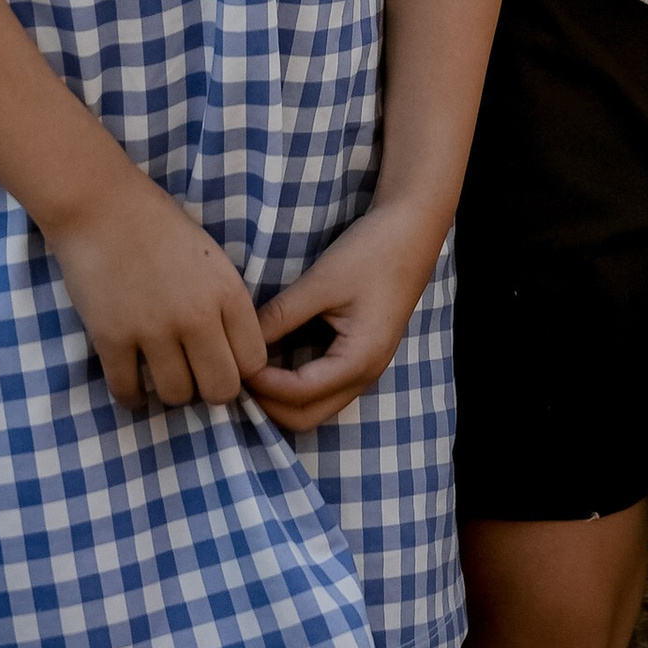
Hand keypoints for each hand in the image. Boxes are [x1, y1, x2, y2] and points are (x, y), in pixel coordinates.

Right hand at [47, 165, 270, 411]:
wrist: (100, 203)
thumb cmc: (158, 224)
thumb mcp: (209, 257)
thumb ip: (223, 302)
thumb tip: (232, 353)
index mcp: (227, 290)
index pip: (254, 361)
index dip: (241, 368)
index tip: (224, 363)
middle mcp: (197, 315)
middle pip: (221, 389)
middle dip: (210, 390)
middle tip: (194, 375)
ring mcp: (154, 329)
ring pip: (177, 395)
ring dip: (171, 391)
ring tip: (162, 375)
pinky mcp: (112, 338)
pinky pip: (128, 391)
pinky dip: (131, 395)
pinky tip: (132, 383)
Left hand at [251, 201, 445, 434]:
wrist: (412, 230)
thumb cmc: (372, 252)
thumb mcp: (322, 282)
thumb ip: (282, 315)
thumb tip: (241, 341)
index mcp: (359, 360)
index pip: (299, 394)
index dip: (262, 385)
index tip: (235, 364)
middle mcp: (365, 375)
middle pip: (306, 417)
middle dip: (268, 404)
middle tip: (238, 375)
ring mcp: (366, 369)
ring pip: (315, 407)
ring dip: (280, 398)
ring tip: (250, 370)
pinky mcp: (361, 356)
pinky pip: (323, 388)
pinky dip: (294, 385)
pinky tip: (273, 361)